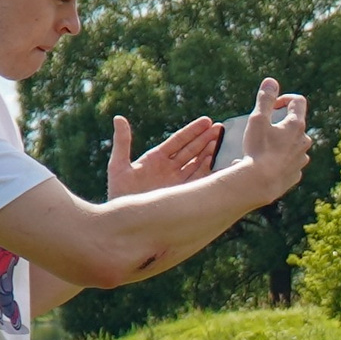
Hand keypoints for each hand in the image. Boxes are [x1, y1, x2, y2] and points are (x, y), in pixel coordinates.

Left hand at [106, 115, 220, 198]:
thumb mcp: (119, 166)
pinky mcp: (184, 195)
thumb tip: (118, 118)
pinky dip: (210, 172)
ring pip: (198, 163)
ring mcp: (178, 182)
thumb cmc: (119, 194)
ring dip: (211, 152)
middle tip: (220, 128)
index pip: (178, 141)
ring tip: (222, 141)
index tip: (207, 120)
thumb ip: (122, 142)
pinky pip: (200, 181)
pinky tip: (220, 163)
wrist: (126, 221)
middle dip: (206, 139)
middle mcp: (170, 169)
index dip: (193, 131)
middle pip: (192, 150)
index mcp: (156, 159)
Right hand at [235, 78, 311, 204]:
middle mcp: (304, 141)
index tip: (271, 106)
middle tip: (262, 130)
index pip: (298, 101)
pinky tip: (265, 164)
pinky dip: (279, 160)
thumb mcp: (257, 120)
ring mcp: (301, 159)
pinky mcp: (295, 174)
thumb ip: (265, 99)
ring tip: (261, 149)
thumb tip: (271, 82)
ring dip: (280, 143)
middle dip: (280, 123)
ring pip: (293, 145)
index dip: (284, 98)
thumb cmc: (258, 150)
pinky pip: (289, 163)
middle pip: (295, 124)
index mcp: (296, 125)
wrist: (260, 184)